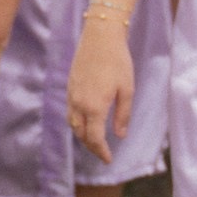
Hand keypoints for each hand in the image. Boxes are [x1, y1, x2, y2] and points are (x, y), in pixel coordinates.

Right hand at [65, 21, 134, 165]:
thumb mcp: (126, 89)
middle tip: (102, 153)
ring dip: (82, 135)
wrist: (100, 36)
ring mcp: (71, 94)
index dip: (101, 151)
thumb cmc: (118, 61)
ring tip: (94, 140)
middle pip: (80, 134)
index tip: (108, 159)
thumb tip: (120, 135)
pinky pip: (70, 111)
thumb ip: (122, 115)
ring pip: (72, 123)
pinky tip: (86, 121)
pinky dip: (77, 122)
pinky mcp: (69, 86)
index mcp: (94, 107)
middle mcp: (79, 103)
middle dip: (91, 146)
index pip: (94, 138)